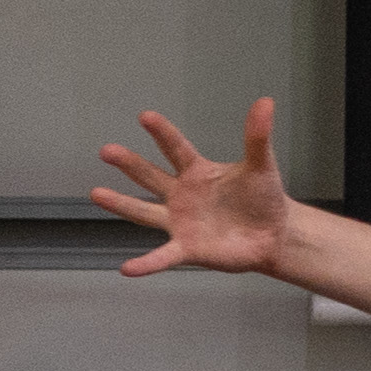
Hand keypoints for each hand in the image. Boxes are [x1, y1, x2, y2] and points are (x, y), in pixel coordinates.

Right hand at [98, 99, 307, 279]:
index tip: (146, 116)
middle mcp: (182, 195)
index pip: (176, 148)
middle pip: (150, 176)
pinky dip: (146, 264)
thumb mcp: (261, 166)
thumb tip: (265, 101)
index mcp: (197, 172)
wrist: (274, 235)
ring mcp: (180, 221)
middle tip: (106, 150)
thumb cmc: (263, 198)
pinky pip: (162, 257)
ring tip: (96, 194)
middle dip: (129, 164)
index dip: (163, 133)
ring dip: (121, 204)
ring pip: (144, 212)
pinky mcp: (187, 248)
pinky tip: (128, 269)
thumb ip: (257, 137)